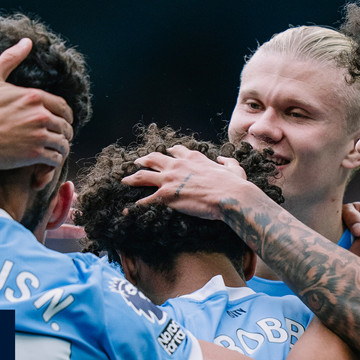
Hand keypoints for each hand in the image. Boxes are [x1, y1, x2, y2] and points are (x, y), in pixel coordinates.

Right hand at [0, 38, 74, 170]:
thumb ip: (10, 58)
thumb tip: (27, 41)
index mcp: (33, 96)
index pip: (63, 107)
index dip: (64, 116)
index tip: (61, 122)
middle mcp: (40, 114)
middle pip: (66, 126)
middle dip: (64, 132)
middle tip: (57, 138)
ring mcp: (38, 135)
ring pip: (63, 143)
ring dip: (60, 148)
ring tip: (53, 151)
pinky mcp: (34, 155)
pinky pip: (56, 158)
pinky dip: (54, 162)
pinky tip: (46, 163)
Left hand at [127, 145, 261, 220]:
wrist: (230, 196)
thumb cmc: (234, 185)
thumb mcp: (234, 168)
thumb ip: (227, 162)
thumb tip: (222, 159)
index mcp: (193, 158)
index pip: (176, 151)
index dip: (169, 152)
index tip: (166, 154)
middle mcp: (178, 165)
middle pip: (154, 158)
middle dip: (144, 160)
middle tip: (137, 162)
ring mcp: (170, 179)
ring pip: (144, 175)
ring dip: (133, 177)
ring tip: (125, 180)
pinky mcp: (166, 195)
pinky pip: (146, 199)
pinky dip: (136, 204)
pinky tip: (129, 209)